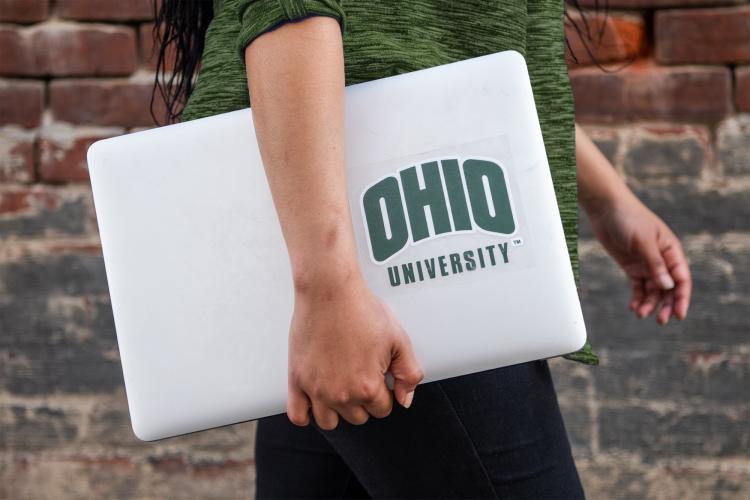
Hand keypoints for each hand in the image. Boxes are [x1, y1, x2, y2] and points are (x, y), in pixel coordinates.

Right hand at [286, 269, 423, 429]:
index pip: (383, 410)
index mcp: (368, 386)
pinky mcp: (296, 380)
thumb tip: (404, 400)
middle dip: (363, 400)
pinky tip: (316, 399)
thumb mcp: (398, 339)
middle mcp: (341, 394)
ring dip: (337, 410)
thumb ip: (409, 374)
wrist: (329, 290)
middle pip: (358, 417)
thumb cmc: (362, 309)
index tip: (377, 374)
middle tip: (359, 373)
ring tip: (340, 386)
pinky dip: (307, 413)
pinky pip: (298, 416)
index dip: (384, 391)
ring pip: (330, 422)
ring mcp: (316, 390)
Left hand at [587, 195, 691, 323]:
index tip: (679, 314)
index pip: (681, 278)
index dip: (682, 297)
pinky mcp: (631, 266)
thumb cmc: (629, 219)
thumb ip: (654, 264)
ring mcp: (646, 264)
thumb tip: (667, 286)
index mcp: (671, 251)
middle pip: (668, 288)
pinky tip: (633, 307)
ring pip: (652, 290)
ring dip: (649, 303)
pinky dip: (637, 297)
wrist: (606, 208)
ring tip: (639, 314)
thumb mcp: (643, 242)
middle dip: (666, 305)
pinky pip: (638, 286)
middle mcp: (661, 260)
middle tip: (661, 321)